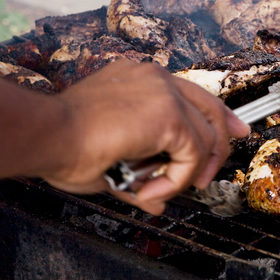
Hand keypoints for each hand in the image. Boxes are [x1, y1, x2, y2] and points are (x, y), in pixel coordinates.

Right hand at [44, 60, 249, 213]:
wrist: (47, 135)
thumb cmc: (62, 142)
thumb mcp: (109, 160)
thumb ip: (139, 177)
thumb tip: (158, 202)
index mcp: (139, 79)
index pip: (189, 93)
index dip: (215, 115)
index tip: (232, 132)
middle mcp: (154, 77)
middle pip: (209, 106)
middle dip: (224, 139)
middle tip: (215, 171)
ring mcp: (164, 93)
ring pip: (203, 137)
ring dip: (186, 174)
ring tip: (155, 190)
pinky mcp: (168, 114)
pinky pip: (192, 154)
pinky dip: (177, 178)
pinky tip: (150, 188)